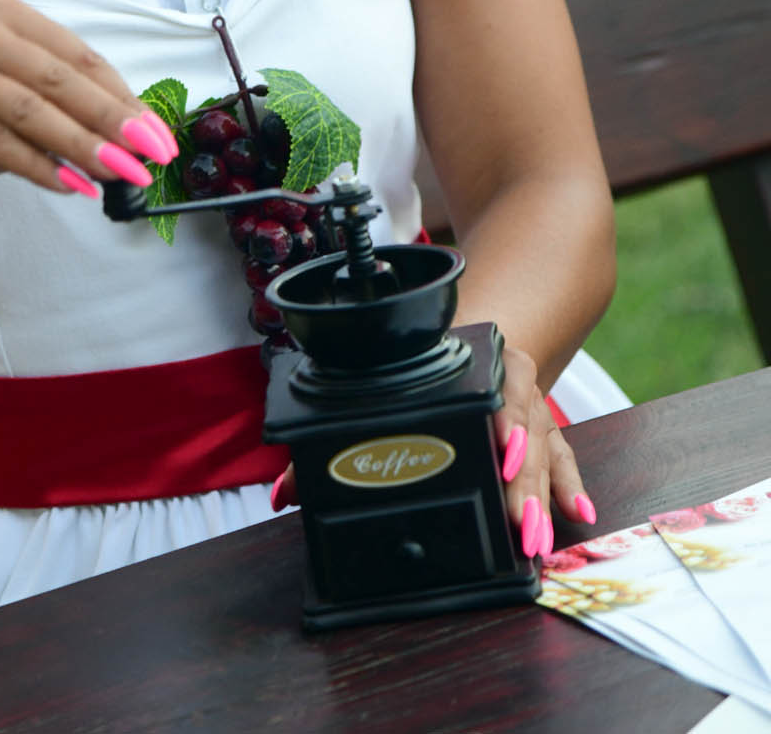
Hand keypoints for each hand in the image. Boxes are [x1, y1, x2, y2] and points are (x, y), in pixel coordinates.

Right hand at [0, 0, 175, 205]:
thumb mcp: (16, 104)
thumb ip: (65, 108)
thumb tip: (136, 136)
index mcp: (4, 15)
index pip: (78, 56)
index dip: (124, 96)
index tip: (160, 134)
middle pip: (60, 79)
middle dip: (114, 122)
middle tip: (153, 156)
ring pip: (32, 110)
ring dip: (84, 148)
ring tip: (121, 175)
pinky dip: (40, 166)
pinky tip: (72, 187)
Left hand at [269, 344, 598, 553]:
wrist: (467, 326)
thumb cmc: (418, 360)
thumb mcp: (385, 383)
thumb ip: (336, 436)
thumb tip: (287, 490)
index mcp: (476, 360)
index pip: (498, 386)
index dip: (506, 423)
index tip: (506, 456)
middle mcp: (510, 380)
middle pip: (525, 429)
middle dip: (525, 482)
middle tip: (520, 527)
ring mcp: (529, 404)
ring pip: (545, 446)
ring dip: (545, 494)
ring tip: (542, 538)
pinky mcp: (540, 427)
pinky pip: (561, 454)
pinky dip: (570, 484)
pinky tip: (577, 515)